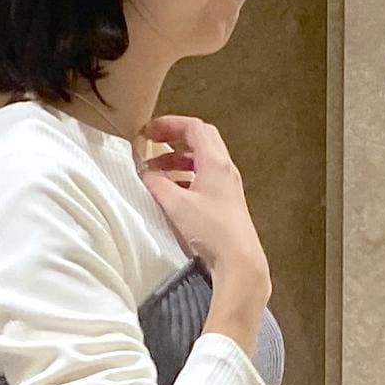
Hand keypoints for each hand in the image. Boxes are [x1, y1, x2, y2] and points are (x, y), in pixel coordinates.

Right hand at [137, 114, 270, 285]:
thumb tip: (145, 174)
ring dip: (177, 161)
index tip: (148, 132)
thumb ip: (157, 185)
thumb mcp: (177, 205)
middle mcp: (224, 168)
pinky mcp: (226, 203)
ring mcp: (227, 186)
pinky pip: (204, 179)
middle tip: (153, 144)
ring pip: (201, 161)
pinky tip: (171, 192)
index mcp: (215, 161)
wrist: (239, 260)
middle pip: (200, 139)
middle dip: (174, 138)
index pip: (193, 127)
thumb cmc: (211, 230)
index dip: (168, 124)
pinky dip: (186, 178)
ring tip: (155, 172)